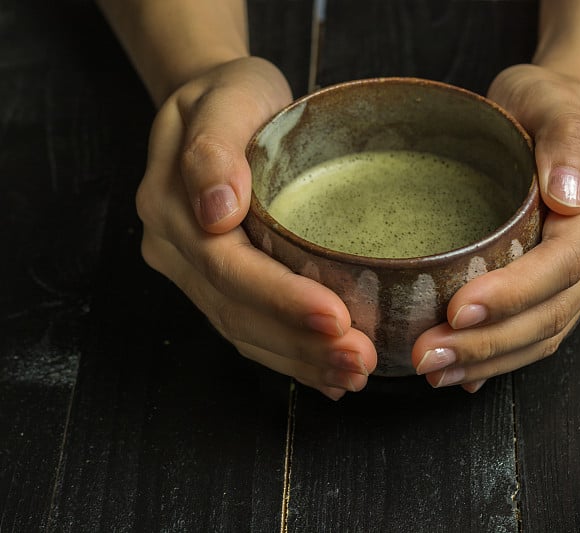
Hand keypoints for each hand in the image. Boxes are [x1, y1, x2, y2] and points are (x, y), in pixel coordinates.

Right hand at [136, 57, 377, 399]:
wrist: (220, 106)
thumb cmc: (232, 96)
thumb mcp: (226, 98)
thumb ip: (214, 149)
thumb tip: (217, 211)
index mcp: (172, 208)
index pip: (228, 267)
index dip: (280, 299)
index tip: (335, 318)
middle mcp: (177, 250)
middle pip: (237, 311)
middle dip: (300, 344)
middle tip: (357, 361)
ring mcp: (194, 272)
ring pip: (244, 332)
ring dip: (300, 361)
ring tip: (353, 374)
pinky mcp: (219, 283)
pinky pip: (250, 330)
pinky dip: (291, 358)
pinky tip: (328, 377)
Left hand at [411, 64, 579, 391]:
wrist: (560, 112)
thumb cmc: (546, 100)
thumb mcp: (550, 96)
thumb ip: (565, 138)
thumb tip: (570, 196)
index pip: (564, 263)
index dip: (514, 294)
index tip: (457, 311)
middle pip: (555, 311)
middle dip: (492, 342)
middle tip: (430, 355)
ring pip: (549, 331)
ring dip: (493, 359)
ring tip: (437, 371)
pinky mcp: (566, 281)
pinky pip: (542, 328)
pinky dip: (504, 356)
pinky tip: (466, 374)